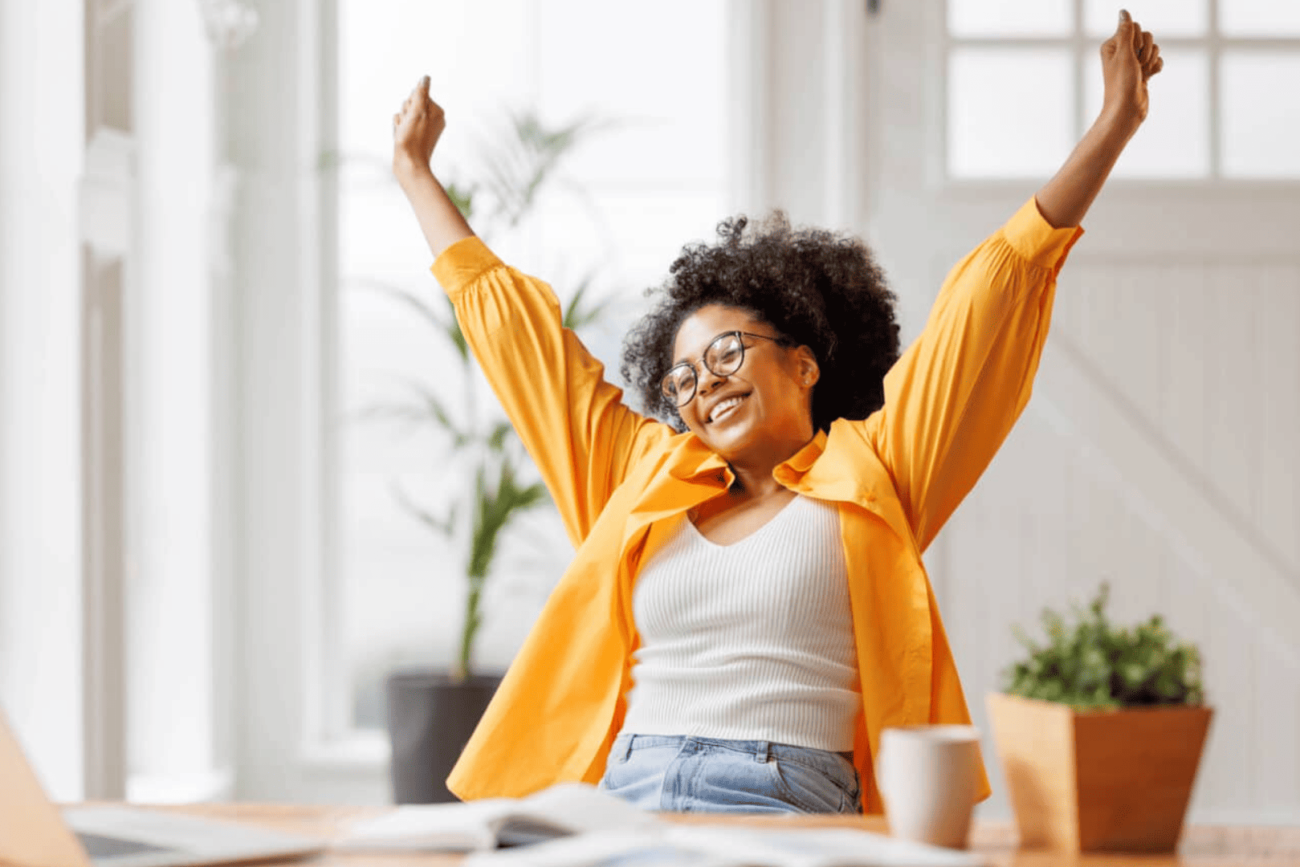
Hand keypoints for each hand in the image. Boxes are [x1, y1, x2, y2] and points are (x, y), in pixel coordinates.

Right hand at [392, 75, 444, 184]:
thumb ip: (421, 93)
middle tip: (407, 126)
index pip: (418, 94)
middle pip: (410, 103)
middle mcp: (432, 119)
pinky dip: (398, 129)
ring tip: (403, 133)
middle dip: (405, 112)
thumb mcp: (417, 112)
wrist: (409, 165)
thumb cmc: (413, 139)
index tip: (413, 116)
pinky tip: (400, 137)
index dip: (411, 104)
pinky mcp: (414, 135)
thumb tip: (425, 78)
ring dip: (400, 121)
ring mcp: (422, 128)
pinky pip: (401, 124)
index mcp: (437, 112)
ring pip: (403, 114)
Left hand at [1099, 10, 1162, 134]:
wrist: (1128, 109)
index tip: (1132, 54)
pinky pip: (1157, 60)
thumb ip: (1126, 31)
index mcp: (1112, 45)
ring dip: (1151, 60)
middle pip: (1146, 36)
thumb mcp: (1124, 54)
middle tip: (1137, 66)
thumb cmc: (1122, 83)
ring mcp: (1133, 62)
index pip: (1134, 27)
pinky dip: (1156, 68)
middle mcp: (1121, 52)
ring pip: (1154, 48)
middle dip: (1146, 50)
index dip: (1138, 39)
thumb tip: (1124, 12)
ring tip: (1142, 74)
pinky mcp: (1142, 71)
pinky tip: (1149, 77)